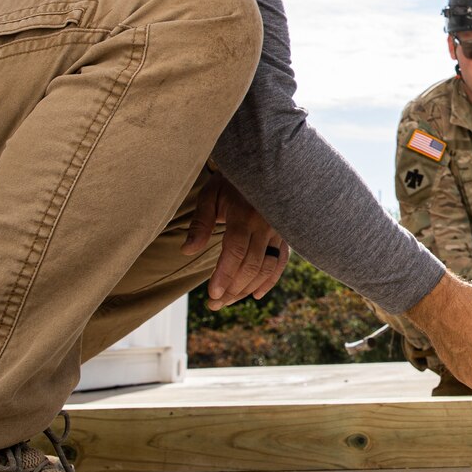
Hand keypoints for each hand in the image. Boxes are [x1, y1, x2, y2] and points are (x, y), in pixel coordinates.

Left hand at [183, 172, 288, 308]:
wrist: (261, 166)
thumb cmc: (229, 182)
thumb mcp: (209, 196)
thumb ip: (200, 223)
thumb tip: (187, 250)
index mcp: (244, 214)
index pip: (235, 251)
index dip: (224, 275)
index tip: (212, 294)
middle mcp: (265, 224)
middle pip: (251, 264)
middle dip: (232, 288)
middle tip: (214, 304)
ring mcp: (277, 230)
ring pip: (266, 267)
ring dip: (247, 288)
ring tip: (227, 301)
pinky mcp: (284, 234)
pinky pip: (281, 262)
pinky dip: (270, 280)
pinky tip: (255, 294)